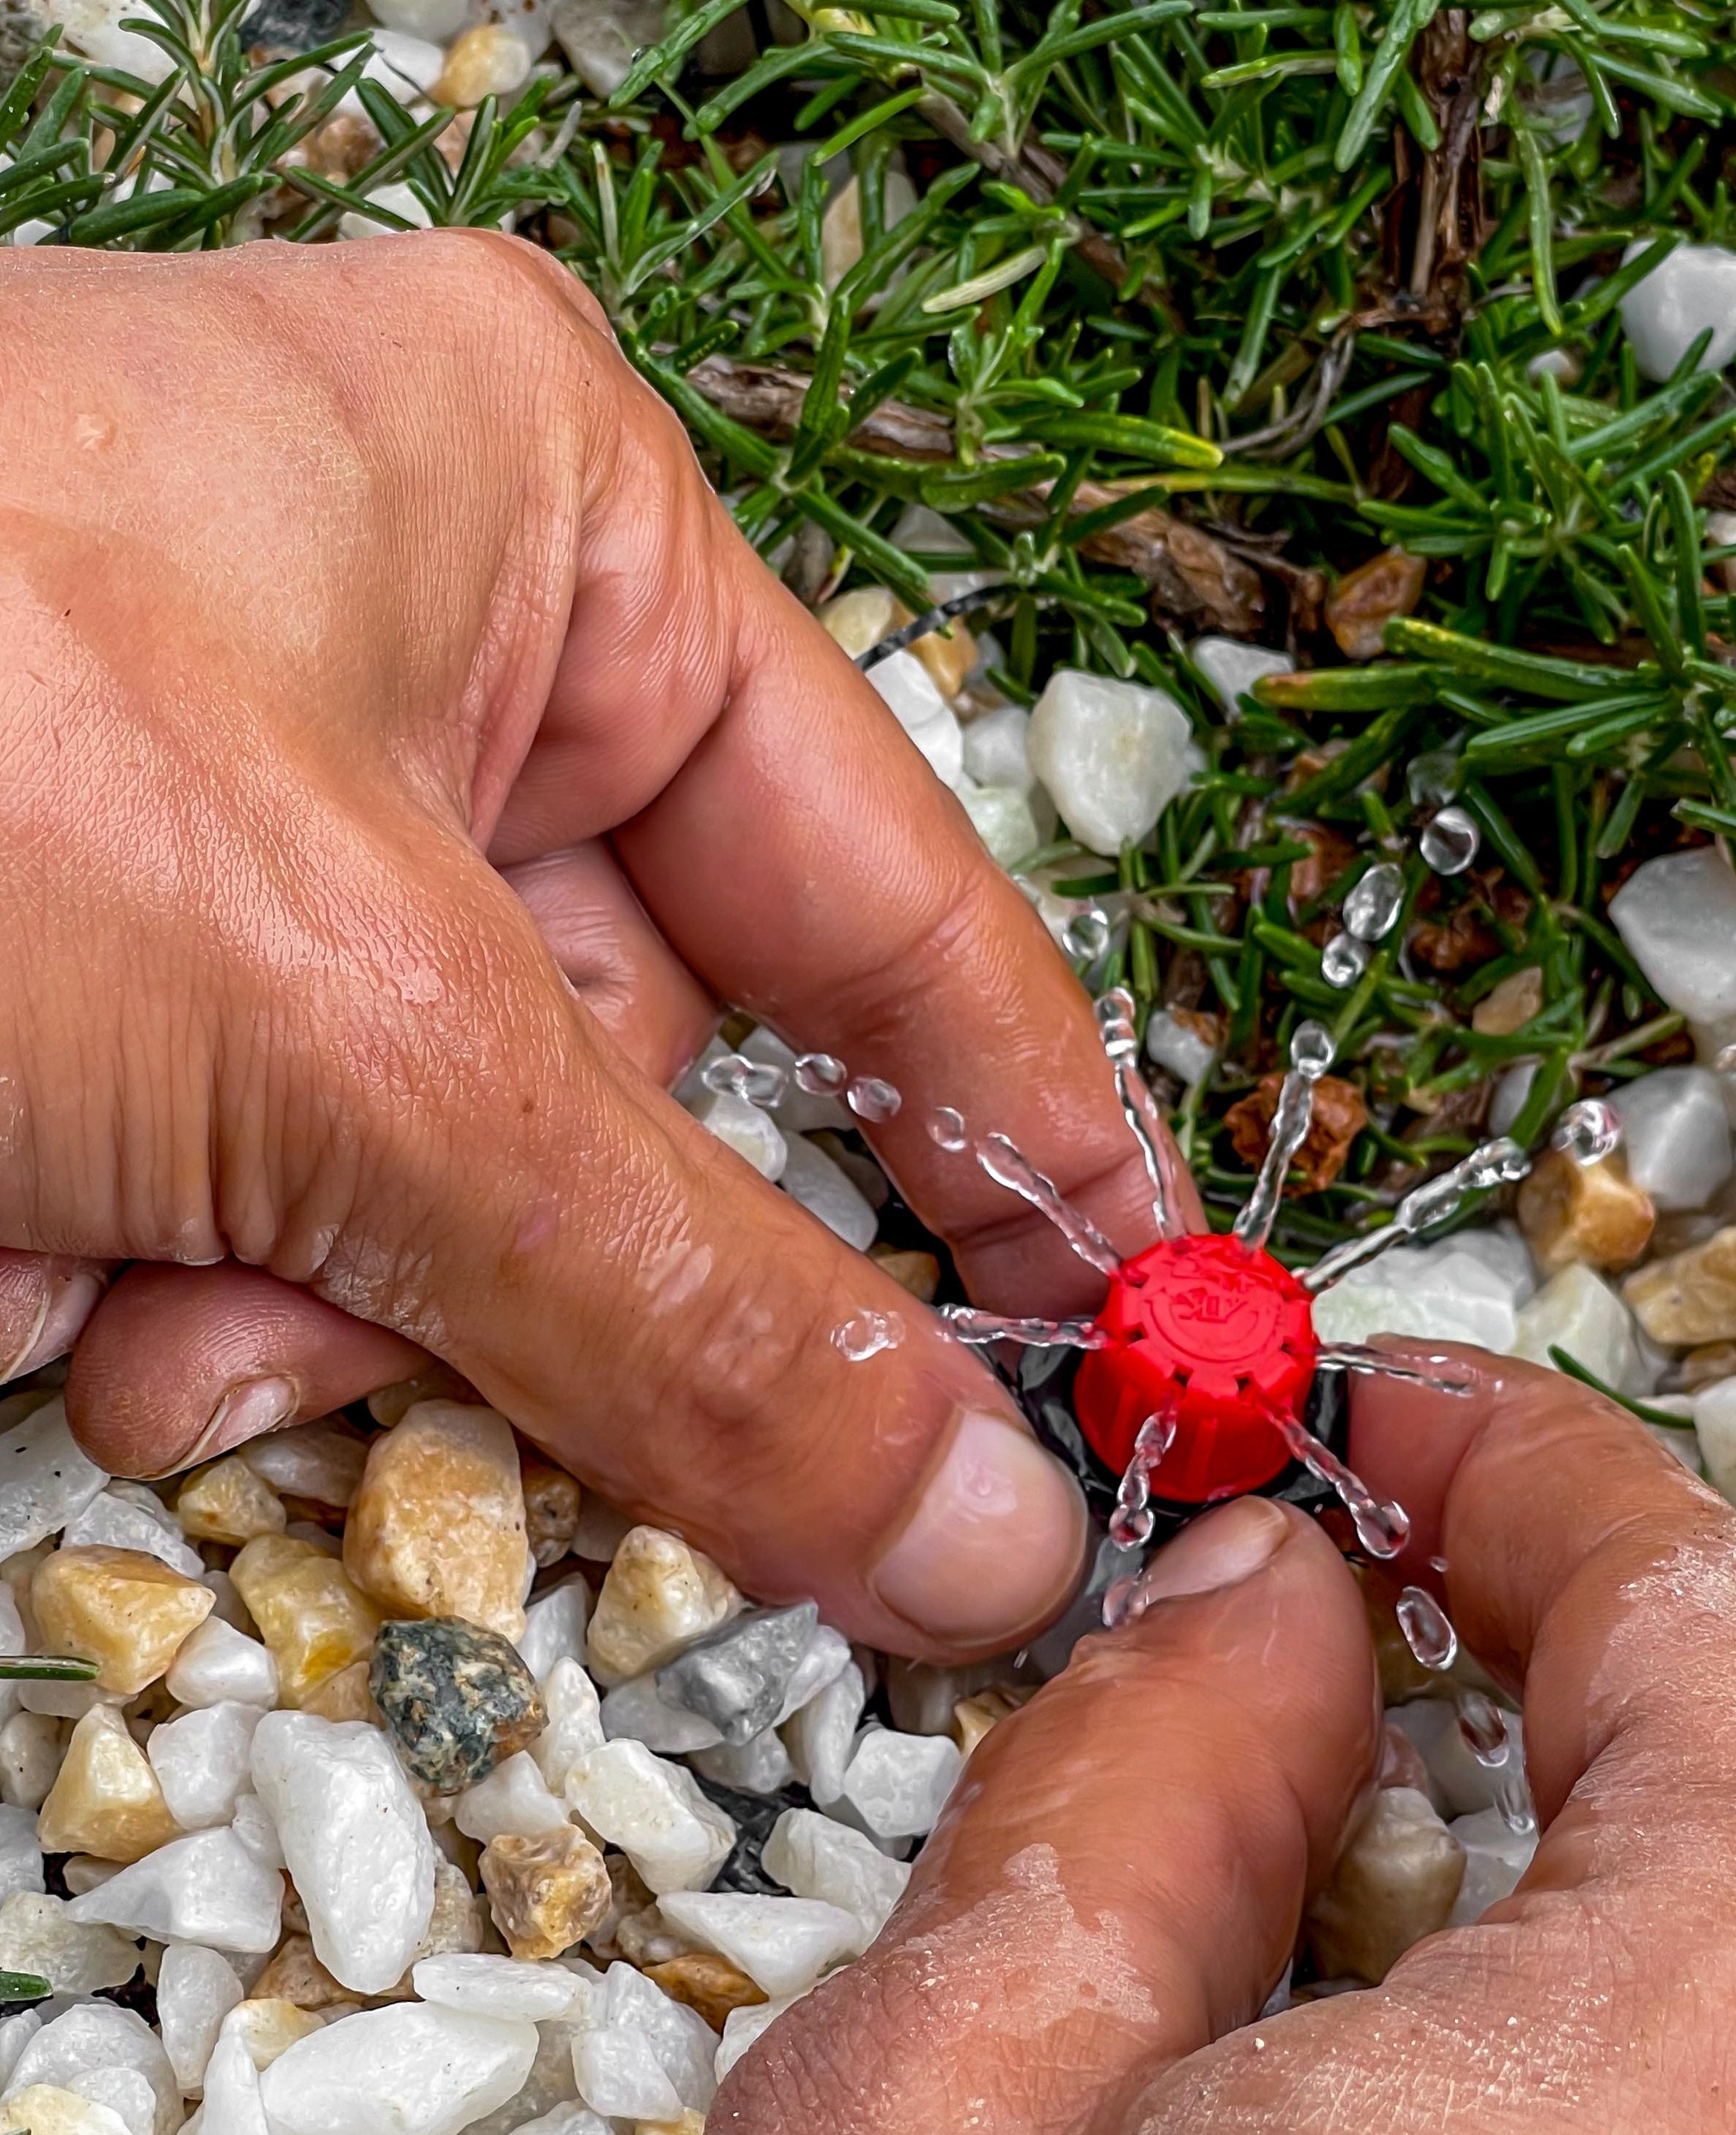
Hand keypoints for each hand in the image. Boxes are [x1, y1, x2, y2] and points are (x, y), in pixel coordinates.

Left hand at [0, 233, 1174, 1651]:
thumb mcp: (351, 1025)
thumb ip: (695, 1298)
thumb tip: (990, 1520)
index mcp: (543, 528)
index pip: (900, 894)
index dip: (1029, 1147)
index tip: (1140, 1366)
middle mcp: (411, 680)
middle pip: (663, 1099)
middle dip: (587, 1294)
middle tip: (653, 1471)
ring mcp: (238, 864)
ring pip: (453, 1220)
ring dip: (336, 1328)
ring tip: (158, 1293)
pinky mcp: (92, 1026)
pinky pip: (263, 1253)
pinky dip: (171, 1322)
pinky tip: (32, 1268)